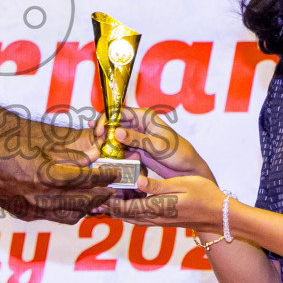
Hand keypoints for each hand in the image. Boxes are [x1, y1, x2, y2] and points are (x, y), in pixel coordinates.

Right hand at [0, 139, 116, 223]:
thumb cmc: (5, 150)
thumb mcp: (38, 145)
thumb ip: (67, 153)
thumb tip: (92, 155)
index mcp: (45, 175)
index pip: (84, 179)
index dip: (103, 176)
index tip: (114, 173)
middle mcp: (41, 196)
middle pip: (82, 201)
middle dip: (101, 196)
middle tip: (113, 189)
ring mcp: (33, 209)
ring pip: (71, 214)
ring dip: (88, 208)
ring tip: (99, 199)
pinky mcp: (27, 215)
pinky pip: (55, 217)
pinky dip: (70, 212)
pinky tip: (76, 204)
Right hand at [96, 107, 215, 182]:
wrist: (187, 169)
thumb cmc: (179, 153)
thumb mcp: (157, 146)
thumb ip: (137, 139)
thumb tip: (117, 132)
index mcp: (144, 116)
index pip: (119, 112)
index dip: (106, 120)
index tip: (99, 132)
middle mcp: (138, 124)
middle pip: (114, 123)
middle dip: (103, 132)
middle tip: (95, 143)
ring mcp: (136, 137)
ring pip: (114, 137)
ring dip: (106, 143)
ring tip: (96, 152)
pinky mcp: (135, 149)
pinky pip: (120, 148)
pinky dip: (112, 153)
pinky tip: (105, 158)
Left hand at [103, 173, 224, 230]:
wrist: (218, 215)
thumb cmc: (203, 195)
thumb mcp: (182, 185)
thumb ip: (157, 185)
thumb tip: (137, 180)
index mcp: (157, 207)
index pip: (126, 206)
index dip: (109, 200)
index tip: (96, 189)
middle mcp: (154, 217)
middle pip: (123, 214)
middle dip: (108, 206)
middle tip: (93, 194)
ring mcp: (158, 220)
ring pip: (129, 217)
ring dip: (116, 209)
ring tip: (103, 199)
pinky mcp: (161, 219)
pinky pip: (138, 217)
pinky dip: (127, 211)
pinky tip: (123, 202)